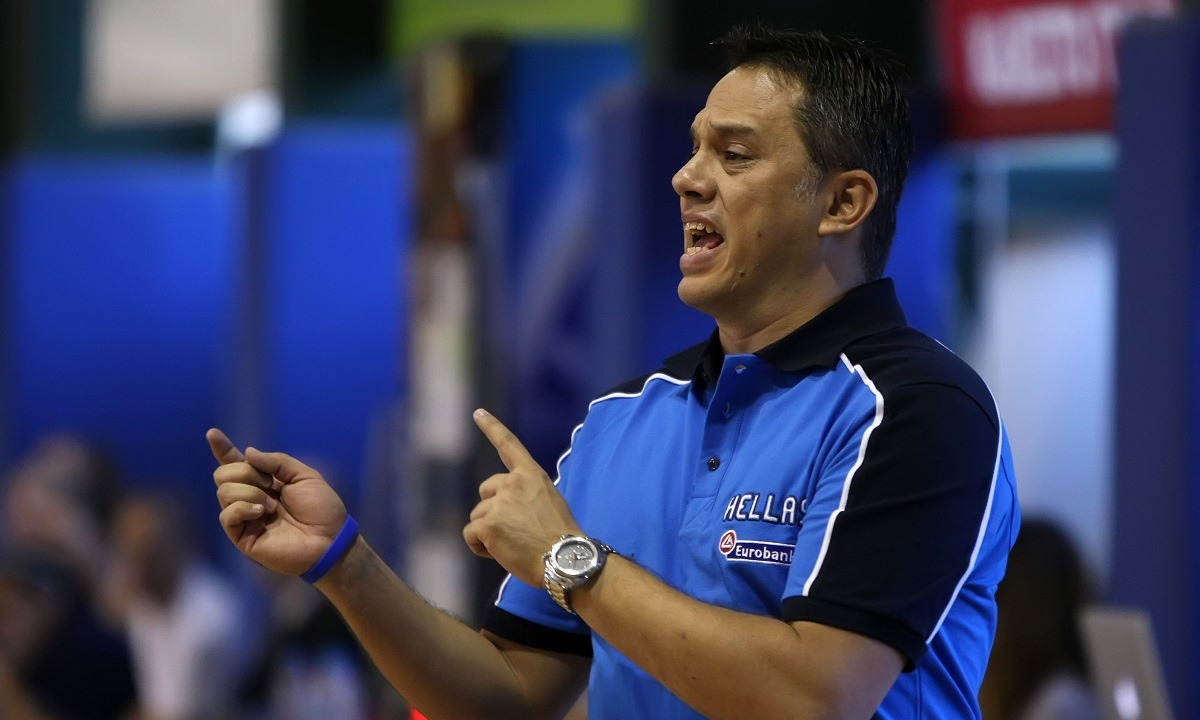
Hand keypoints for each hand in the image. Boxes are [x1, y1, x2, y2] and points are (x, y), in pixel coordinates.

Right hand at [207, 428, 347, 575]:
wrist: (330, 539)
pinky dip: (243, 507)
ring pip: (224, 492)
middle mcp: (250, 497)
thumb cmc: (322, 509)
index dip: (223, 449)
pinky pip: (226, 515)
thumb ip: (277, 462)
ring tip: (272, 506)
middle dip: (245, 472)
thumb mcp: (304, 476)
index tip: (212, 433)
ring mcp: (245, 517)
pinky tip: (262, 512)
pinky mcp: (242, 537)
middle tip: (270, 484)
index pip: (237, 463)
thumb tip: (246, 453)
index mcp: (265, 482)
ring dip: (250, 492)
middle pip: (223, 474)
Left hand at [464, 409, 582, 585]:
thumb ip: (525, 495)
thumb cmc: (560, 539)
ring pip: (478, 517)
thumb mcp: (548, 503)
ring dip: (489, 533)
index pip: (509, 445)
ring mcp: (499, 502)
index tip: (478, 413)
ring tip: (515, 545)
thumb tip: (501, 508)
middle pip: (486, 493)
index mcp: (532, 475)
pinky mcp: (487, 523)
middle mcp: (513, 483)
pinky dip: (480, 547)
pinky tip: (501, 553)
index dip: (492, 427)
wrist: (565, 559)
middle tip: (516, 531)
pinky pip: (471, 535)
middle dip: (493, 511)